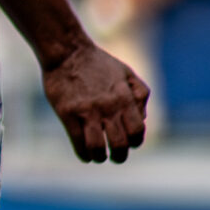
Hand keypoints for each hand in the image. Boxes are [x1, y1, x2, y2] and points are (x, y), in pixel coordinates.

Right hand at [41, 44, 147, 164]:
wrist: (67, 52)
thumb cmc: (98, 63)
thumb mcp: (127, 73)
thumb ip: (139, 95)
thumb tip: (142, 119)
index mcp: (124, 98)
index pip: (137, 131)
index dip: (135, 142)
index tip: (129, 143)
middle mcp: (107, 107)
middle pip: (120, 144)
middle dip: (119, 156)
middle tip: (116, 157)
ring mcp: (86, 111)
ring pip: (97, 147)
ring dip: (100, 157)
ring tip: (98, 156)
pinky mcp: (67, 113)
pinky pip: (77, 142)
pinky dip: (83, 154)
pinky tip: (84, 154)